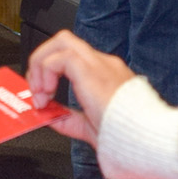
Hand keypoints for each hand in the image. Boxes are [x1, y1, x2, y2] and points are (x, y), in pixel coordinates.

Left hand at [25, 30, 137, 144]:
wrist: (141, 137)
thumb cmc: (126, 135)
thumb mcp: (89, 127)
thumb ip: (69, 119)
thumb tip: (48, 115)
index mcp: (106, 75)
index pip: (73, 58)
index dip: (51, 71)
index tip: (42, 95)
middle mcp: (104, 64)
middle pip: (65, 42)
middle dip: (42, 60)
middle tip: (36, 88)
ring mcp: (99, 64)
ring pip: (61, 41)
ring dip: (41, 64)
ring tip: (40, 91)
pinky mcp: (90, 69)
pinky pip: (59, 57)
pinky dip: (46, 72)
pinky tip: (47, 93)